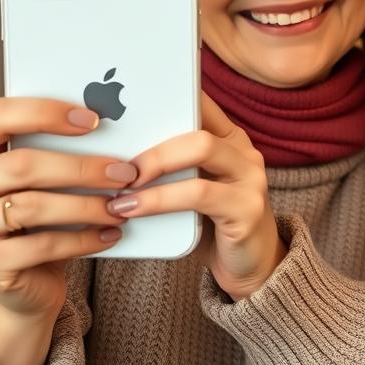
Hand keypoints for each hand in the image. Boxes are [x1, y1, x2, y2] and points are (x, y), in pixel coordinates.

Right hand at [0, 98, 137, 318]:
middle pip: (21, 165)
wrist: (24, 281)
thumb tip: (111, 129)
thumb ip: (54, 152)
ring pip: (32, 206)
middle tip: (125, 173)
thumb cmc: (37, 219)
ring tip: (120, 207)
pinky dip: (83, 239)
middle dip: (81, 167)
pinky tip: (109, 234)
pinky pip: (41, 246)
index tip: (94, 120)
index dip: (45, 112)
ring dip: (86, 206)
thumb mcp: (39, 181)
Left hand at [119, 94, 283, 299]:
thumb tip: (113, 153)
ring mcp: (252, 178)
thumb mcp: (190, 188)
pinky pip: (199, 194)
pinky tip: (132, 211)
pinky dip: (160, 200)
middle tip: (118, 167)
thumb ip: (171, 167)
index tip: (124, 104)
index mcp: (229, 139)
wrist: (251, 267)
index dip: (166, 96)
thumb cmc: (211, 225)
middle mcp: (245, 151)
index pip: (199, 102)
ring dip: (154, 166)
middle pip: (197, 125)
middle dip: (152, 145)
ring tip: (120, 189)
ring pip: (201, 149)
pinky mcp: (248, 208)